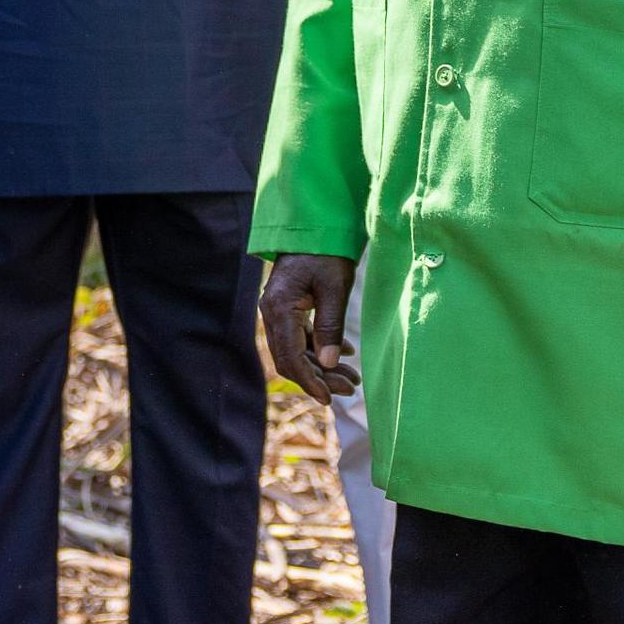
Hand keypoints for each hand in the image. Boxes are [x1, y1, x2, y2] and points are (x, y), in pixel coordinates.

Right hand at [262, 253, 358, 399]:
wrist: (316, 225)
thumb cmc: (326, 252)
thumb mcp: (334, 288)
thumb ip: (330, 327)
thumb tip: (328, 363)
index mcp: (279, 308)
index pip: (290, 356)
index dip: (310, 380)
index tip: (329, 398)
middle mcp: (272, 312)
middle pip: (291, 357)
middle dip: (319, 377)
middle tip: (349, 389)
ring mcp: (278, 310)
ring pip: (296, 349)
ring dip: (322, 365)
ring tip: (351, 378)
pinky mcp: (287, 307)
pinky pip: (299, 336)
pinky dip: (320, 348)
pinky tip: (345, 353)